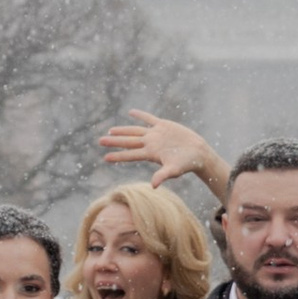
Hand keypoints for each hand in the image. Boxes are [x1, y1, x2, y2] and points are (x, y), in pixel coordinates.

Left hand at [97, 110, 228, 200]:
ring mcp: (156, 134)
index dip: (118, 156)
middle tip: (100, 141)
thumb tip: (153, 186)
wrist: (198, 153)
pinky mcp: (164, 126)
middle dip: (114, 141)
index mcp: (150, 154)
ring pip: (135, 131)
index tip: (104, 158)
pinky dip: (140, 115)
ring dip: (123, 130)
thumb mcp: (174, 170)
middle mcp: (150, 144)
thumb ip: (162, 175)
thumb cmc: (186, 164)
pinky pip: (149, 119)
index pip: (130, 155)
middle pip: (128, 142)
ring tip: (110, 130)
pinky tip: (131, 112)